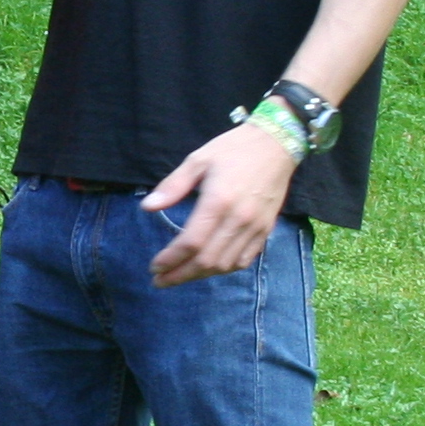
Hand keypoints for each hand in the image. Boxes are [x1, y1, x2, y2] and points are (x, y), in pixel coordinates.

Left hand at [143, 121, 296, 284]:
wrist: (276, 145)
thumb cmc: (233, 150)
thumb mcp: (198, 160)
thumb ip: (173, 186)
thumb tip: (147, 207)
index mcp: (218, 201)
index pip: (191, 242)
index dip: (170, 259)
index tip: (154, 267)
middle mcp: (238, 219)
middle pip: (207, 260)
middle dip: (180, 274)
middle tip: (160, 280)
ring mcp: (255, 227)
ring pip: (225, 264)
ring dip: (200, 275)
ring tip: (180, 275)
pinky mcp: (265, 230)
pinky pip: (244, 259)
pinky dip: (224, 268)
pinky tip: (208, 268)